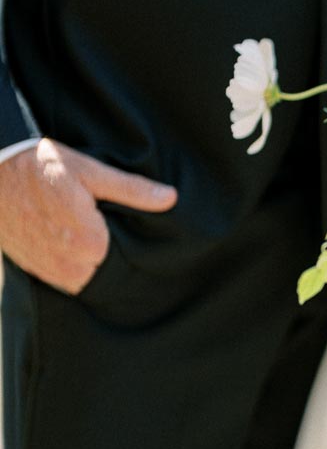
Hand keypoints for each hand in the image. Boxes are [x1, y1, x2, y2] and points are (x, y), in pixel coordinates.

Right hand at [0, 138, 177, 294]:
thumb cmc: (39, 169)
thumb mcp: (90, 171)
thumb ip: (131, 189)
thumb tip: (170, 198)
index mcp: (91, 244)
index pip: (125, 254)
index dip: (121, 233)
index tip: (111, 216)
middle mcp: (70, 266)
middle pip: (107, 267)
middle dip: (106, 247)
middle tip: (94, 219)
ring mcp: (50, 272)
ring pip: (85, 276)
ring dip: (87, 259)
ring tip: (79, 228)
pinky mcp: (34, 270)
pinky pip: (64, 279)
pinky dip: (69, 263)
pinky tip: (66, 239)